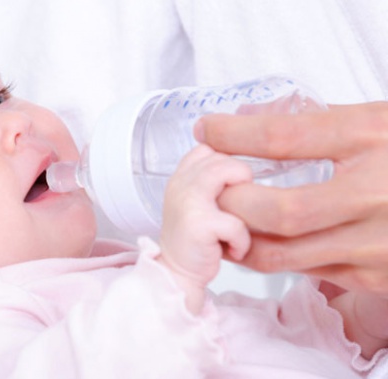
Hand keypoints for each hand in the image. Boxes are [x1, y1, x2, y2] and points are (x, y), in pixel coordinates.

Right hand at [158, 145, 250, 311]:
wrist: (176, 276)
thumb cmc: (193, 243)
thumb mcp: (196, 203)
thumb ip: (211, 182)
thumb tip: (248, 169)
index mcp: (180, 177)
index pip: (208, 148)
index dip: (227, 161)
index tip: (232, 186)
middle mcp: (180, 184)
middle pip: (223, 158)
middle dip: (242, 180)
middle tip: (241, 207)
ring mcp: (187, 202)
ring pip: (230, 175)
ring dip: (246, 201)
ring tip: (239, 222)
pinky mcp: (199, 224)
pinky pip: (237, 221)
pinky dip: (242, 240)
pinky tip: (234, 249)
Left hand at [195, 102, 387, 294]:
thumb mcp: (376, 119)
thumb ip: (314, 120)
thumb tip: (246, 118)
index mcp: (375, 138)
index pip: (286, 137)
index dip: (235, 135)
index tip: (207, 129)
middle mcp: (379, 194)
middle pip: (279, 210)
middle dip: (231, 199)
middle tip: (212, 186)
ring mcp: (379, 243)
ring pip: (284, 253)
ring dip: (241, 235)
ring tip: (224, 216)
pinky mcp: (377, 276)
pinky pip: (307, 270)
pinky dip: (274, 254)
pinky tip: (260, 237)